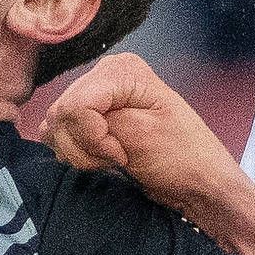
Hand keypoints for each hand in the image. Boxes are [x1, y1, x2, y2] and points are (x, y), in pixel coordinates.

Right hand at [44, 52, 247, 224]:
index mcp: (122, 70)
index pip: (76, 105)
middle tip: (120, 158)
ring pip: (56, 128)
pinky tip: (105, 160)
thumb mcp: (142, 134)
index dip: (92, 137)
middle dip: (85, 147)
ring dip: (81, 153)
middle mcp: (104, 76)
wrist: (199, 184)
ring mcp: (97, 98)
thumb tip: (60, 120)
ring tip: (116, 159)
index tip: (122, 153)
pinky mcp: (90, 121)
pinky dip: (78, 154)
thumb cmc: (183, 159)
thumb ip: (96, 122)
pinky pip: (60, 136)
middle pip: (62, 116)